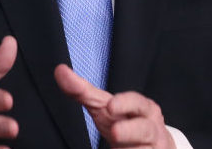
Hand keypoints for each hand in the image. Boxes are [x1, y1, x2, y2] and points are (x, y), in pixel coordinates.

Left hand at [54, 64, 175, 148]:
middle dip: (130, 130)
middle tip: (115, 132)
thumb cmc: (125, 122)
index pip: (137, 103)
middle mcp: (152, 128)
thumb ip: (83, 91)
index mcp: (144, 109)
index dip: (125, 103)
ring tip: (118, 146)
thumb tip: (59, 70)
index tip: (110, 106)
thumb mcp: (105, 107)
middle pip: (145, 129)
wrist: (152, 147)